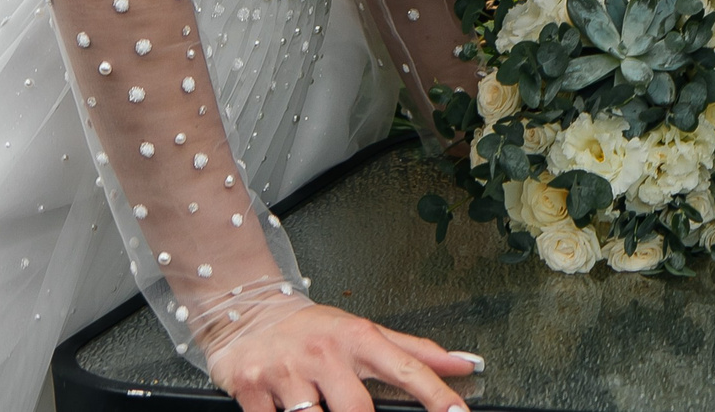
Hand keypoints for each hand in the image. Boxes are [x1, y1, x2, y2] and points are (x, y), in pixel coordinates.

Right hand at [209, 302, 480, 411]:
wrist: (249, 312)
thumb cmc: (315, 329)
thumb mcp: (366, 333)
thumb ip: (416, 351)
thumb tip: (465, 363)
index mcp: (358, 338)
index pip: (407, 368)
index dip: (435, 394)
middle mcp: (325, 353)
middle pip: (356, 409)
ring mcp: (287, 371)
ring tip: (319, 408)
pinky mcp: (252, 388)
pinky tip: (284, 409)